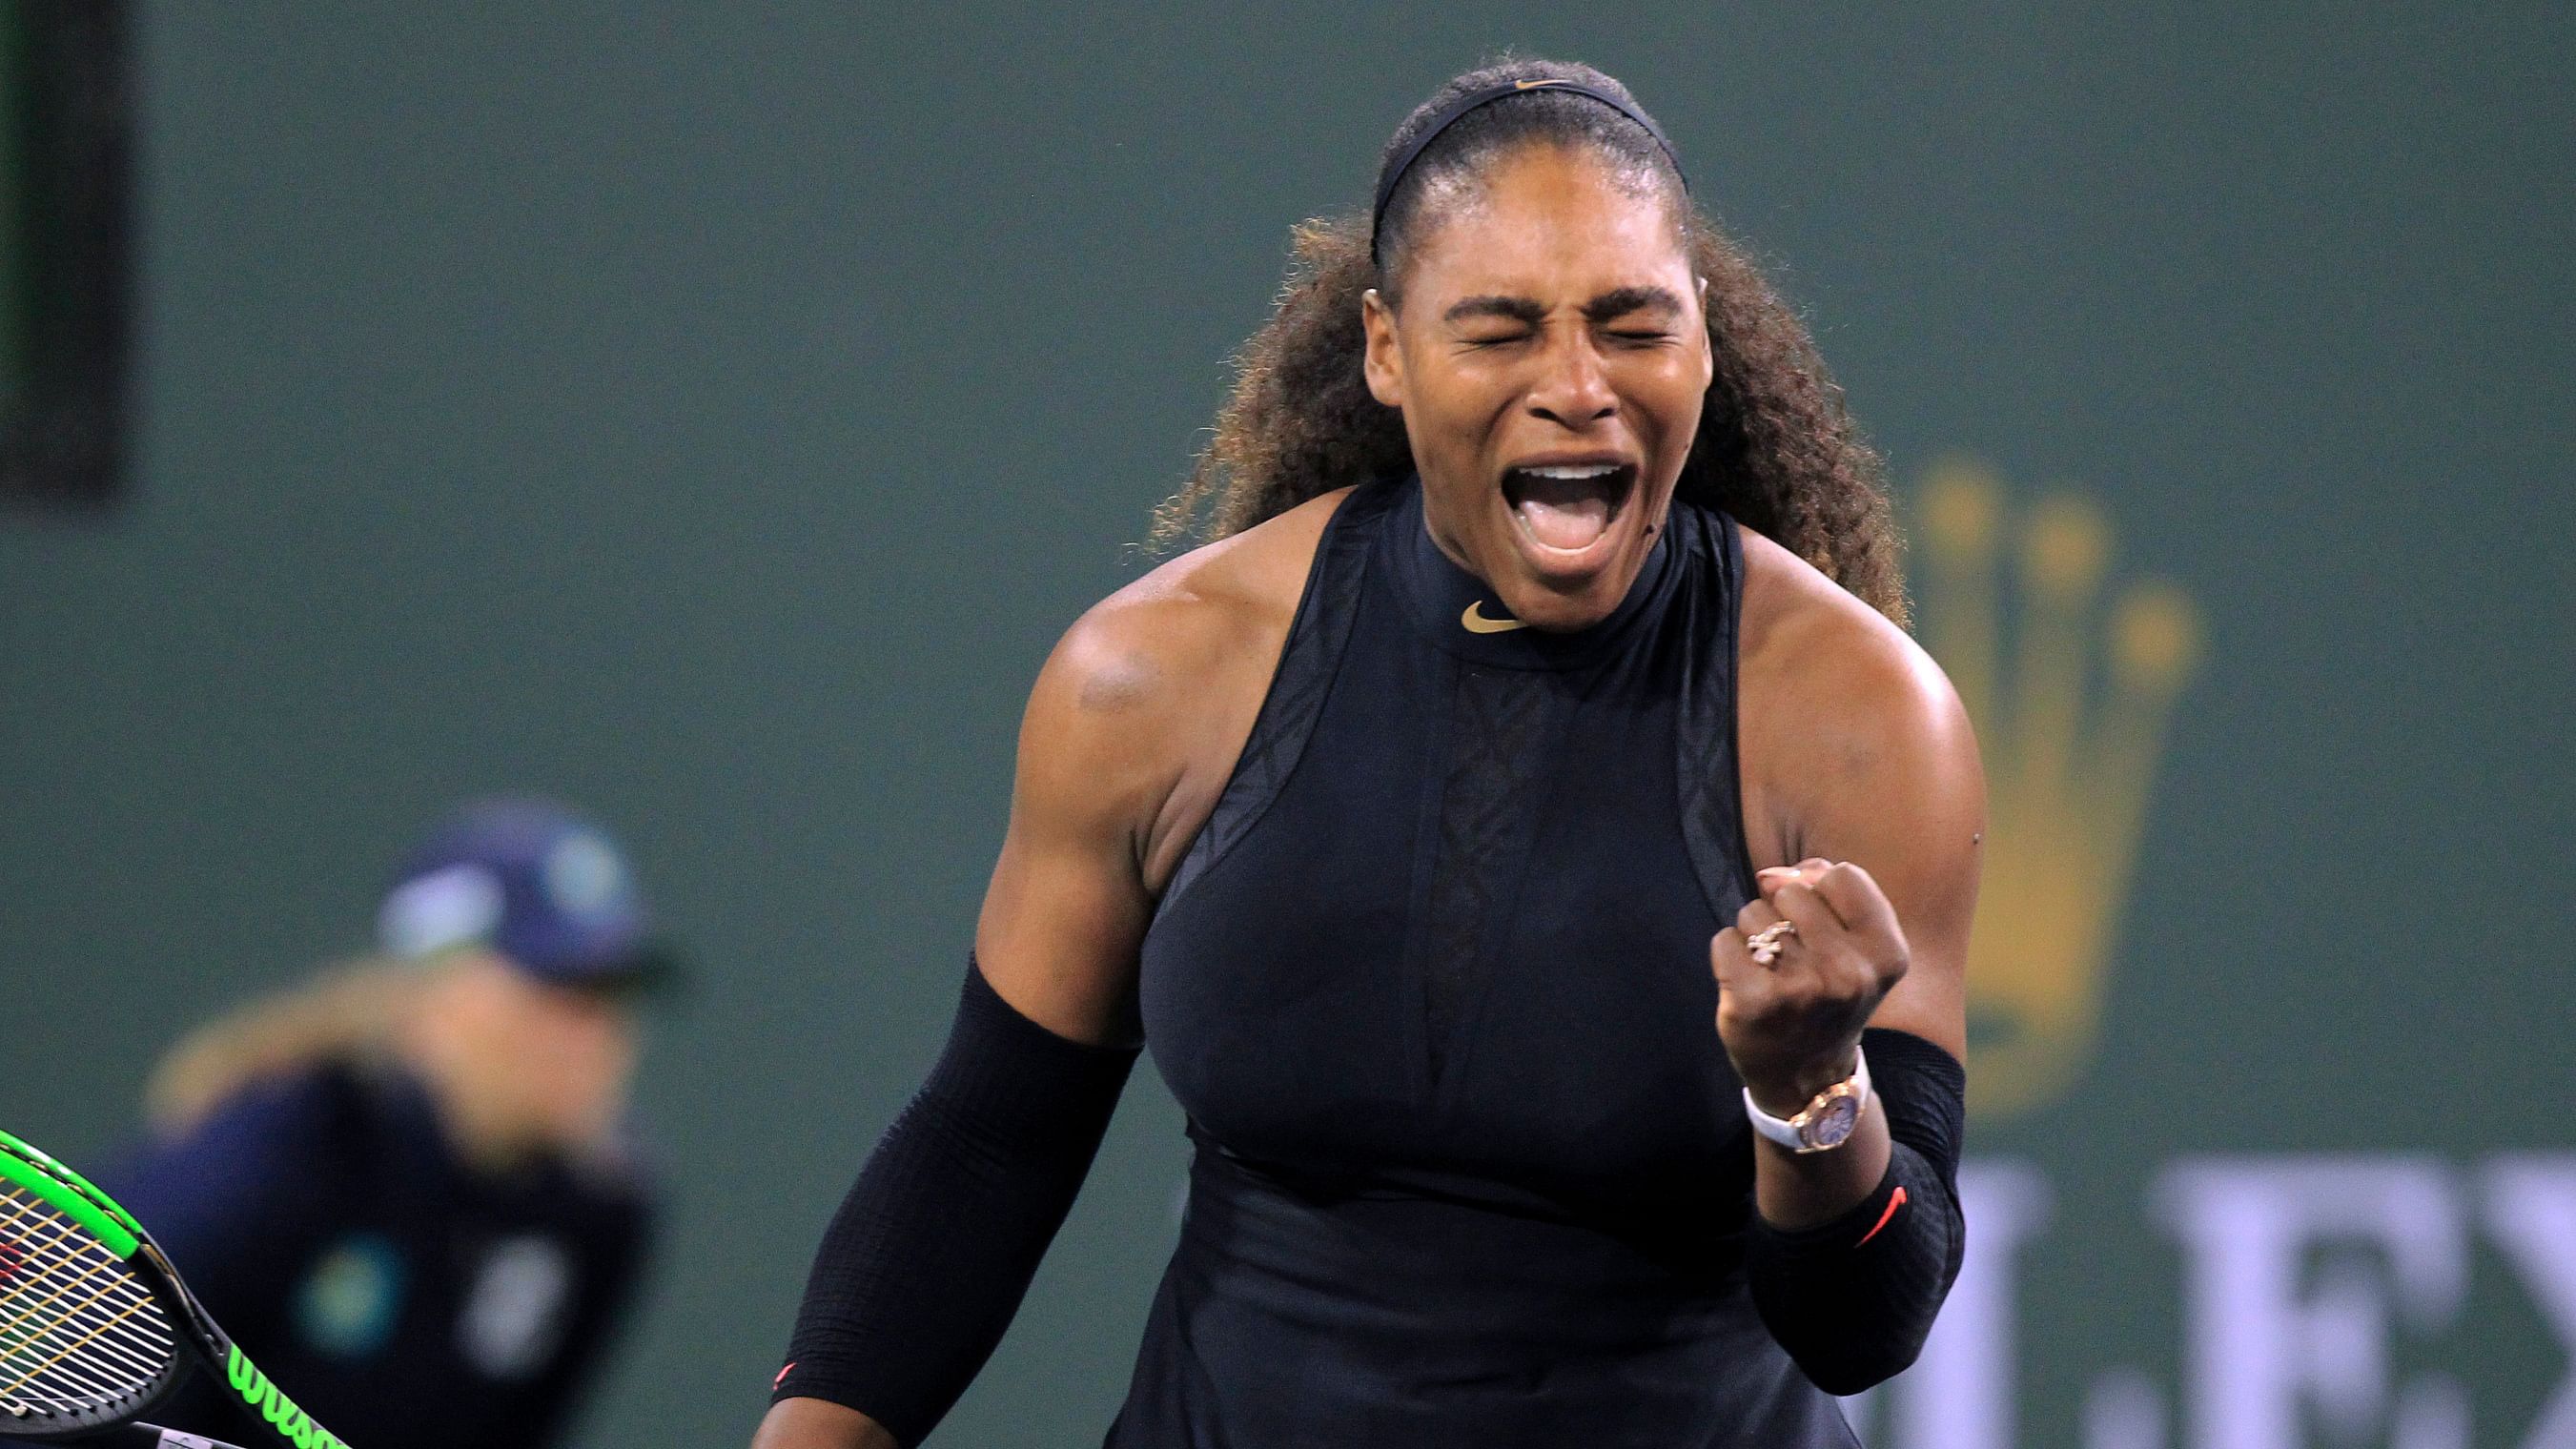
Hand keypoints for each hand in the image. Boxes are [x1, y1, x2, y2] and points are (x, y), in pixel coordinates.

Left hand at [1711, 858, 1910, 1115]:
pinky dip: (1728, 957)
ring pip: (1754, 913)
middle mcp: (1850, 973)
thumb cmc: (1828, 997)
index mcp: (1886, 954)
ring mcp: (1802, 989)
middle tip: (1795, 959)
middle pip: (1792, 891)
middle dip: (1784, 914)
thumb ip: (1827, 892)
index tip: (1821, 925)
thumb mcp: (1856, 946)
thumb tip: (1771, 875)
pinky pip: (1724, 940)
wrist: (1806, 1077)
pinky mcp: (1755, 1002)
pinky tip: (1747, 986)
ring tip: (1773, 974)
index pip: (1841, 875)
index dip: (1820, 889)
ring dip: (1755, 937)